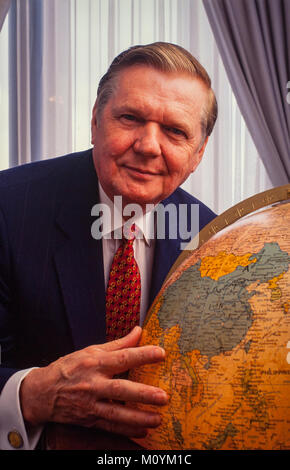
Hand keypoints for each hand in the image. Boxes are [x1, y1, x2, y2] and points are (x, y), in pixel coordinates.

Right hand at [20, 327, 167, 437]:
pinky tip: (143, 431)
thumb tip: (138, 331)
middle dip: (142, 394)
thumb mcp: (91, 351)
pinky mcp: (88, 419)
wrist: (42, 392)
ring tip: (158, 419)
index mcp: (95, 363)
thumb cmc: (70, 368)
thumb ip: (118, 344)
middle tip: (163, 397)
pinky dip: (126, 430)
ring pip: (116, 412)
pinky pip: (110, 426)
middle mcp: (93, 384)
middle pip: (120, 389)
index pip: (122, 358)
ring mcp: (90, 404)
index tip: (160, 354)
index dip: (142, 355)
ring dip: (138, 417)